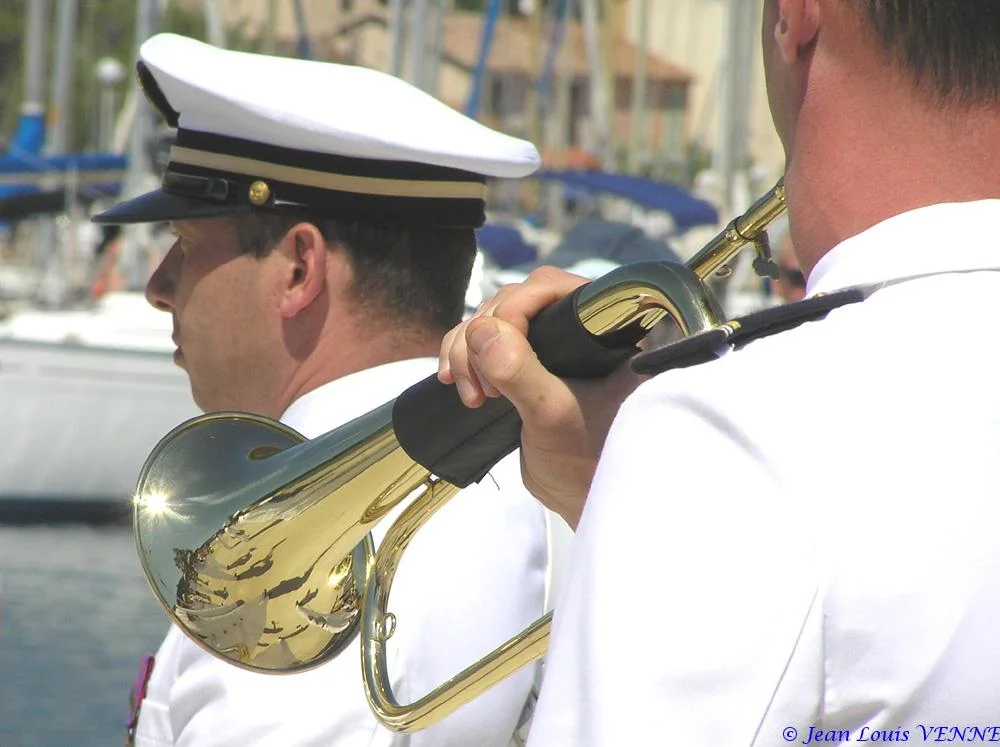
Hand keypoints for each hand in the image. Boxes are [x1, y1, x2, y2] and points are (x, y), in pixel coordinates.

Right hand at [439, 267, 645, 528]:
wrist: (583, 498)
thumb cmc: (588, 463)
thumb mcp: (552, 416)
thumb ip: (521, 372)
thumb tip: (482, 330)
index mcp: (606, 330)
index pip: (552, 290)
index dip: (514, 311)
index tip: (496, 353)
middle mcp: (581, 329)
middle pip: (514, 302)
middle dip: (485, 338)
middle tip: (486, 390)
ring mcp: (552, 344)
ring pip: (493, 320)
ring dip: (467, 350)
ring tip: (474, 397)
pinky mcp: (529, 362)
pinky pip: (483, 340)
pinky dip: (463, 355)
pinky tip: (456, 381)